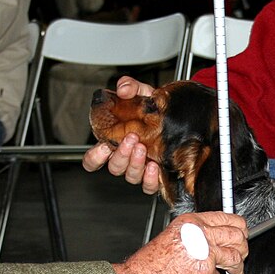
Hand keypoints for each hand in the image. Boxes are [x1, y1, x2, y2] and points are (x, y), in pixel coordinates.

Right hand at [81, 75, 160, 193]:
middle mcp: (126, 158)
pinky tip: (154, 166)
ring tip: (143, 148)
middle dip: (121, 154)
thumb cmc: (156, 108)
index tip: (103, 147)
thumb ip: (130, 87)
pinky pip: (149, 186)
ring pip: (130, 176)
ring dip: (135, 164)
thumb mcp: (143, 92)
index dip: (94, 158)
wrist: (180, 115)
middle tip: (132, 139)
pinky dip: (150, 179)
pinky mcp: (157, 177)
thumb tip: (123, 89)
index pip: (94, 159)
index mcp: (116, 141)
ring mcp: (141, 168)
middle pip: (114, 167)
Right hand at [113, 212, 247, 273]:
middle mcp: (200, 234)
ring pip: (236, 257)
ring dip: (239, 269)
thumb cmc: (150, 263)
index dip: (240, 229)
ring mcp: (204, 253)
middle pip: (237, 236)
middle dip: (243, 249)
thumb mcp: (174, 236)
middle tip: (241, 257)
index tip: (243, 236)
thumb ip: (197, 234)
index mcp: (192, 222)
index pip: (227, 218)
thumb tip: (218, 239)